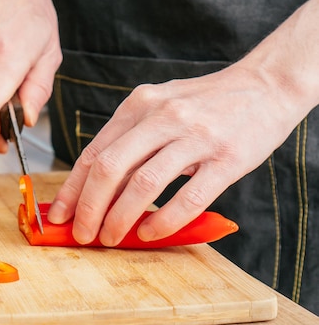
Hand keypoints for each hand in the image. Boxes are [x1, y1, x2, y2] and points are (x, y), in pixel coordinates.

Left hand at [47, 63, 311, 245]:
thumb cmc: (204, 103)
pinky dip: (163, 220)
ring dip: (120, 218)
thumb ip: (130, 139)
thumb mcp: (159, 107)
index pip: (94, 152)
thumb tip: (96, 186)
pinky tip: (150, 233)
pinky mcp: (227, 158)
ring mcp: (195, 137)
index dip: (72, 189)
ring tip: (110, 238)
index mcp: (139, 105)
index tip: (59, 215)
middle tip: (82, 234)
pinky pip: (188, 197)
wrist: (266, 86)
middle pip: (110, 168)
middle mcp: (162, 117)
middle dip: (89, 208)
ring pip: (143, 184)